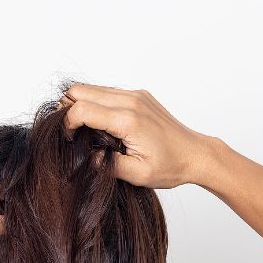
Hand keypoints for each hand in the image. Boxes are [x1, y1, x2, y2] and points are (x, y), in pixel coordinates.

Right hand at [60, 83, 221, 188]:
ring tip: (86, 129)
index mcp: (128, 121)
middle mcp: (131, 101)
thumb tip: (87, 155)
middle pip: (80, 90)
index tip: (68, 139)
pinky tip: (102, 124)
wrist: (195, 154)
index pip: (82, 109)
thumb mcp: (136, 175)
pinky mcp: (139, 95)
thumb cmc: (170, 166)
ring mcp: (135, 95)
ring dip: (81, 105)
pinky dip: (96, 103)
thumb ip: (107, 165)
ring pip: (91, 88)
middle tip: (72, 132)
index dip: (67, 123)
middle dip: (68, 109)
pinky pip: (106, 92)